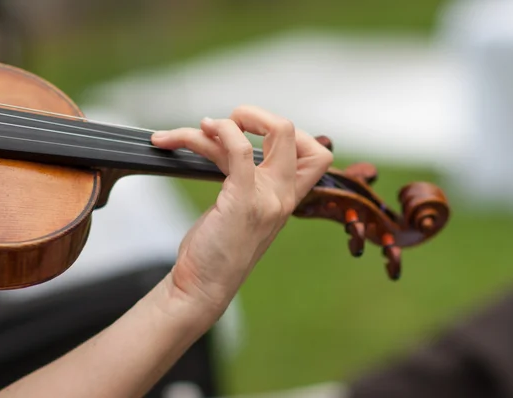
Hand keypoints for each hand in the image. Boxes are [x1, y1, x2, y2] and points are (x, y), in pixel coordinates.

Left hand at [151, 105, 332, 314]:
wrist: (202, 286)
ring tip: (201, 127)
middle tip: (228, 123)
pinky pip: (241, 150)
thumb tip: (225, 139)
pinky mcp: (244, 201)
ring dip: (228, 120)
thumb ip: (241, 175)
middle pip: (296, 133)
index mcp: (285, 197)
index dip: (284, 132)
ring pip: (276, 132)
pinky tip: (198, 133)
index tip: (251, 133)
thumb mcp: (237, 206)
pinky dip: (221, 132)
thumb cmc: (215, 248)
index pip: (314, 154)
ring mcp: (268, 198)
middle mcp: (282, 195)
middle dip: (257, 114)